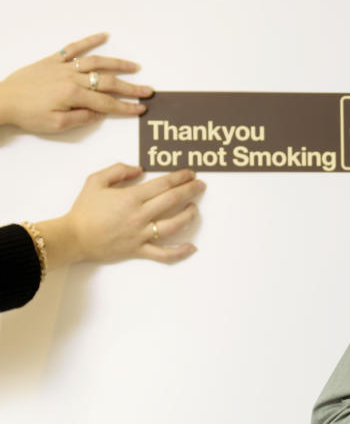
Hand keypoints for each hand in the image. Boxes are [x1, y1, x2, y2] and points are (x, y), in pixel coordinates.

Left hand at [0, 33, 151, 132]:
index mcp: (73, 95)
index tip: (141, 108)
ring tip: (135, 67)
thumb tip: (101, 112)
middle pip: (107, 82)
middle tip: (148, 91)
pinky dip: (89, 41)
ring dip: (117, 64)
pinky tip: (103, 36)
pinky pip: (73, 48)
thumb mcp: (58, 124)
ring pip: (96, 63)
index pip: (107, 103)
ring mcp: (62, 67)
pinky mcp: (53, 60)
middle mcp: (70, 78)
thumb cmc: (29, 115)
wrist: (4, 100)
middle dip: (130, 88)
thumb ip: (82, 117)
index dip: (126, 107)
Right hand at [37, 163, 204, 267]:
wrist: (73, 236)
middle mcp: (140, 215)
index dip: (179, 178)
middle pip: (172, 201)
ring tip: (195, 208)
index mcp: (131, 197)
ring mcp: (141, 234)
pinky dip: (179, 252)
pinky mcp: (139, 250)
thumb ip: (118, 170)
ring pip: (173, 225)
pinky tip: (192, 247)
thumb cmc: (84, 209)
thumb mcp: (95, 180)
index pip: (162, 185)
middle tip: (201, 185)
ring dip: (188, 216)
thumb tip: (139, 169)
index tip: (190, 174)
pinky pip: (163, 254)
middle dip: (190, 191)